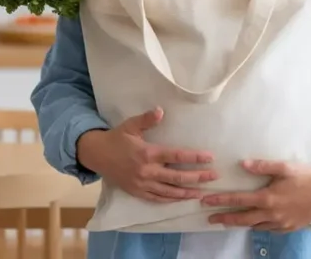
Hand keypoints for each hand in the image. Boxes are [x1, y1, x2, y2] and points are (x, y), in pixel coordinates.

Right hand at [76, 106, 218, 202]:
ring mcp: (142, 184)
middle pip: (177, 177)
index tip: (210, 157)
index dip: (194, 157)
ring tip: (203, 192)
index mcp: (147, 153)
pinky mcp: (137, 192)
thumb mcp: (130, 125)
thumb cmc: (116, 138)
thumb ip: (146, 119)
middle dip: (198, 177)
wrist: (96, 155)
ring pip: (169, 191)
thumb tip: (161, 111)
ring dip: (187, 192)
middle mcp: (147, 171)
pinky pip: (158, 199)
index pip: (176, 156)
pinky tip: (183, 199)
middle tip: (214, 176)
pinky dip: (172, 200)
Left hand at [201, 159, 310, 232]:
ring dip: (239, 224)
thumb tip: (243, 164)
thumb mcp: (284, 167)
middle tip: (210, 218)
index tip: (206, 201)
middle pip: (242, 218)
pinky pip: (268, 230)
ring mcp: (280, 223)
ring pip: (254, 226)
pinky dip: (258, 226)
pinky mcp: (288, 228)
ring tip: (227, 221)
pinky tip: (254, 223)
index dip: (220, 201)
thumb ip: (263, 166)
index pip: (238, 200)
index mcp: (268, 198)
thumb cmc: (306, 176)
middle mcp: (271, 214)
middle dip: (224, 218)